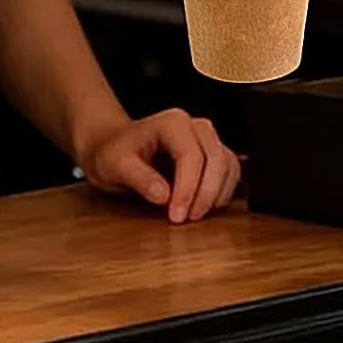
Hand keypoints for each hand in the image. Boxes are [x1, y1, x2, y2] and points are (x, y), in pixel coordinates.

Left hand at [78, 108, 241, 223]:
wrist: (113, 146)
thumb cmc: (113, 152)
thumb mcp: (115, 164)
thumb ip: (139, 178)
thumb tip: (163, 195)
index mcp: (172, 123)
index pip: (191, 155)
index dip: (187, 188)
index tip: (176, 215)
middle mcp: (194, 127)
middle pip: (216, 158)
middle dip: (205, 193)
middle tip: (188, 219)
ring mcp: (205, 139)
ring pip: (228, 164)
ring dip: (217, 193)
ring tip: (196, 215)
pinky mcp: (210, 154)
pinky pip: (229, 170)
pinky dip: (223, 190)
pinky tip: (207, 206)